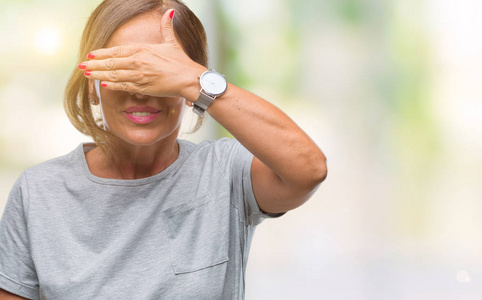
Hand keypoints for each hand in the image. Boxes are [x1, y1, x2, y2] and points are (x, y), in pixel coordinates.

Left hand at [79, 9, 205, 98]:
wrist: (189, 79)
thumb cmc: (181, 62)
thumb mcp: (171, 42)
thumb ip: (166, 26)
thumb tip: (169, 11)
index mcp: (142, 49)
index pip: (116, 51)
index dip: (101, 53)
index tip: (91, 54)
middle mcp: (137, 61)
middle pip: (110, 63)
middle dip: (94, 64)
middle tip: (81, 65)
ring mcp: (139, 75)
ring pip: (113, 74)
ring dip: (98, 75)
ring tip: (86, 74)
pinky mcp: (143, 87)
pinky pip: (123, 86)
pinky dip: (112, 85)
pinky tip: (103, 85)